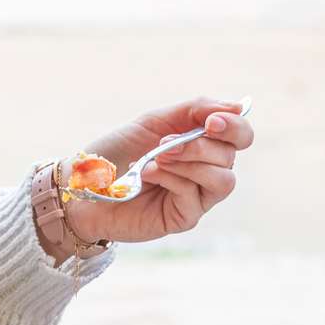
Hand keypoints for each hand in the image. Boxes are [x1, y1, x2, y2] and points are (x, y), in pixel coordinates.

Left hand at [61, 97, 253, 246]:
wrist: (84, 183)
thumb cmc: (117, 152)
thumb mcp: (154, 122)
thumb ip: (194, 111)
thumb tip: (236, 107)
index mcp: (202, 145)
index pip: (240, 136)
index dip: (235, 126)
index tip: (212, 121)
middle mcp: (205, 171)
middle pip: (231, 156)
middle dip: (200, 145)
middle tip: (166, 142)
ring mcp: (197, 196)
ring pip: (223, 179)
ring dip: (190, 162)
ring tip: (157, 158)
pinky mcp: (184, 217)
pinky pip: (195, 196)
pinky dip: (171, 178)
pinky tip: (147, 176)